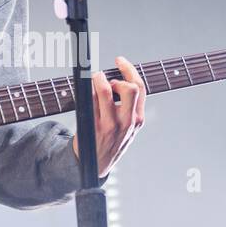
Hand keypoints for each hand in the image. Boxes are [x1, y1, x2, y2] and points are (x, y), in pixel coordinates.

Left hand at [72, 56, 145, 176]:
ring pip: (106, 92)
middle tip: (106, 77)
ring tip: (95, 80)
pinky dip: (87, 92)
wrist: (96, 166)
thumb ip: (129, 107)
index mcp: (138, 119)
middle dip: (117, 76)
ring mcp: (110, 125)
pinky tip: (85, 94)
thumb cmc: (111, 142)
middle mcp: (127, 122)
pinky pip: (90, 102)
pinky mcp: (94, 128)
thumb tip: (117, 79)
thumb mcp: (128, 128)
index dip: (129, 70)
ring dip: (99, 80)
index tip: (119, 60)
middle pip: (129, 88)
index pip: (140, 88)